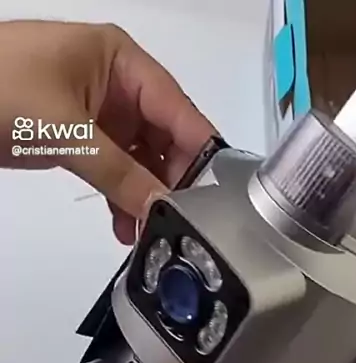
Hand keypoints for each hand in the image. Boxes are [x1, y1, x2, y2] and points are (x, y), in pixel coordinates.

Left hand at [0, 20, 214, 242]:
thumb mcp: (67, 131)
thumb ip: (119, 174)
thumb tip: (161, 208)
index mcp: (121, 62)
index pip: (178, 109)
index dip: (199, 152)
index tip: (215, 195)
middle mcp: (115, 85)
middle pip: (163, 138)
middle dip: (169, 182)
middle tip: (178, 222)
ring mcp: (96, 114)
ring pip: (138, 160)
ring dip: (143, 197)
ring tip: (147, 234)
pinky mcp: (77, 139)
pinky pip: (112, 171)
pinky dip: (119, 198)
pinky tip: (123, 227)